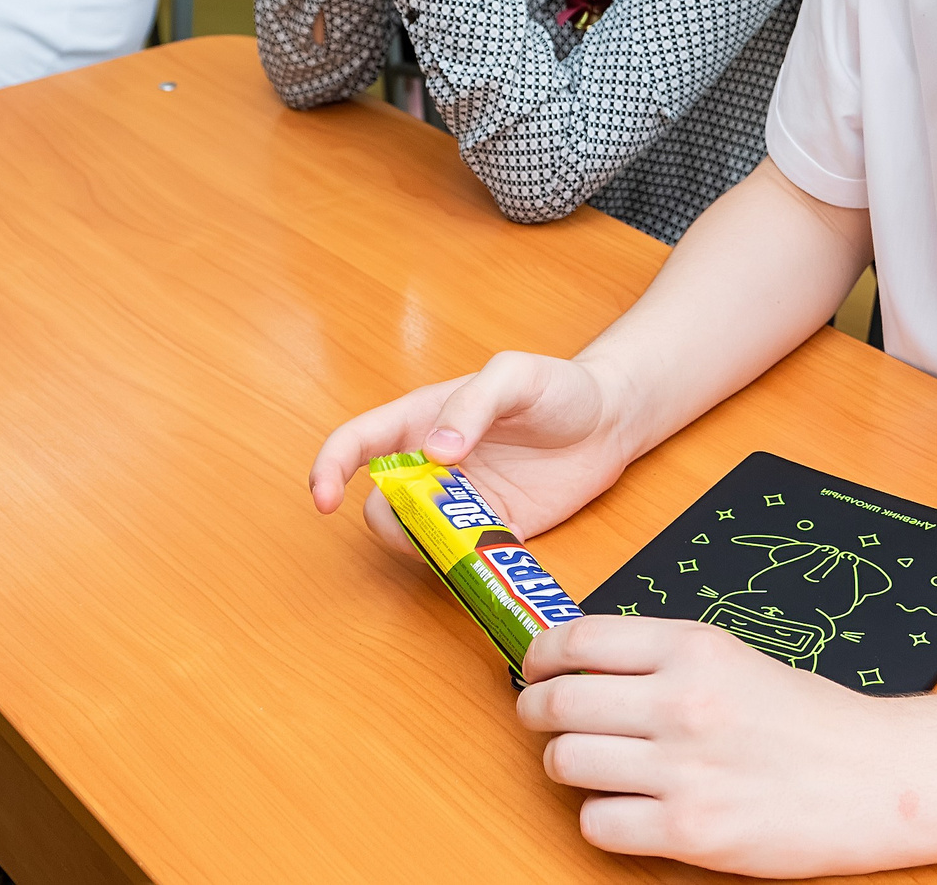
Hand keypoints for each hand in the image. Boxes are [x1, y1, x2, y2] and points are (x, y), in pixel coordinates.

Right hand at [306, 349, 639, 551]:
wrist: (612, 420)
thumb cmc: (560, 385)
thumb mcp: (516, 375)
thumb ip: (473, 404)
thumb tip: (435, 451)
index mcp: (423, 418)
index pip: (357, 442)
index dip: (329, 469)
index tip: (324, 499)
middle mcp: (433, 464)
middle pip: (381, 505)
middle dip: (394, 520)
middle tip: (437, 516)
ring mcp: (461, 501)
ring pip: (417, 538)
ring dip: (431, 546)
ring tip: (474, 532)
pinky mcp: (494, 530)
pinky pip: (463, 558)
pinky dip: (470, 562)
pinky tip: (505, 544)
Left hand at [519, 615, 912, 871]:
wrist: (874, 778)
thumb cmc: (809, 720)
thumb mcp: (733, 659)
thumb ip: (661, 659)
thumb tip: (580, 665)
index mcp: (694, 647)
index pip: (577, 640)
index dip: (540, 656)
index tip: (536, 667)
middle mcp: (683, 703)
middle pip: (557, 704)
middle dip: (537, 712)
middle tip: (543, 718)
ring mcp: (683, 770)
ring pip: (566, 763)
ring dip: (568, 765)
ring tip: (592, 764)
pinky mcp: (689, 831)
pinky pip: (597, 823)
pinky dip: (602, 818)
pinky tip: (628, 807)